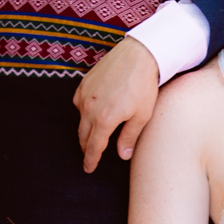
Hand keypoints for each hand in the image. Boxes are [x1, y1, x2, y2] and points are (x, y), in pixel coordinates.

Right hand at [75, 36, 161, 172]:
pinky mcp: (84, 83)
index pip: (93, 147)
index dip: (91, 159)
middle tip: (90, 156)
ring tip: (92, 136)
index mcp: (104, 120)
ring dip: (85, 130)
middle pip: (83, 135)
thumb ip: (129, 137)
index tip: (89, 168)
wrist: (139, 55)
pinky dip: (84, 111)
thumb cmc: (144, 86)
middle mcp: (90, 108)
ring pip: (80, 119)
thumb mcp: (142, 116)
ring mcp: (84, 94)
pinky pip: (79, 102)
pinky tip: (92, 112)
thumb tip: (123, 155)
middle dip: (86, 147)